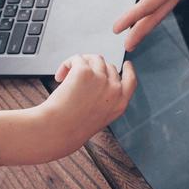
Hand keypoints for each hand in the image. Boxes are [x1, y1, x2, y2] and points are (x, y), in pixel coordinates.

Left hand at [22, 54, 136, 160]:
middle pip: (109, 66)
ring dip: (79, 64)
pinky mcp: (84, 71)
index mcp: (120, 104)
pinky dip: (66, 64)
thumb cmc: (72, 128)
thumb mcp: (99, 118)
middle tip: (76, 78)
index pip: (131, 81)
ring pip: (94, 59)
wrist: (57, 130)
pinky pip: (77, 58)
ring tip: (65, 77)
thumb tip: (99, 79)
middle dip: (93, 69)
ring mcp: (101, 79)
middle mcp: (114, 90)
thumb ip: (106, 100)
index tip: (127, 64)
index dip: (129, 70)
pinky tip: (59, 77)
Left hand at [112, 0, 188, 49]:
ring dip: (149, 21)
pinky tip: (151, 9)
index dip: (132, 16)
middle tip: (127, 45)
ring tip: (136, 32)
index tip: (117, 28)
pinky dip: (156, 9)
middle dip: (141, 30)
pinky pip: (168, 0)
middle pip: (158, 14)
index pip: (150, 3)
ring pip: (163, 9)